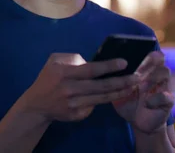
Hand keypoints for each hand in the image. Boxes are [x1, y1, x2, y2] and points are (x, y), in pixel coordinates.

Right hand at [19, 53, 139, 121]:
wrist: (37, 104)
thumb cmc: (48, 78)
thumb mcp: (54, 61)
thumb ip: (73, 58)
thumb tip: (93, 61)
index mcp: (64, 73)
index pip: (91, 70)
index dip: (108, 66)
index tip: (124, 63)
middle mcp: (70, 90)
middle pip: (101, 86)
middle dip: (121, 81)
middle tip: (137, 77)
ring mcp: (74, 105)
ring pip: (102, 98)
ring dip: (119, 92)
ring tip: (132, 86)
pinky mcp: (77, 115)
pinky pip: (94, 106)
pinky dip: (104, 100)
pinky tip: (113, 94)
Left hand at [113, 51, 174, 133]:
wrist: (137, 121)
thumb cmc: (126, 101)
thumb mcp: (118, 89)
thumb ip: (114, 78)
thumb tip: (102, 65)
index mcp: (143, 70)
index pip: (147, 53)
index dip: (144, 49)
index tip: (136, 49)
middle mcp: (155, 74)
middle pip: (157, 59)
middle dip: (148, 60)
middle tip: (138, 67)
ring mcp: (163, 86)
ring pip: (165, 72)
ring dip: (152, 77)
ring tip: (140, 85)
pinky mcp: (168, 101)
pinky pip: (167, 96)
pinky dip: (156, 98)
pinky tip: (147, 103)